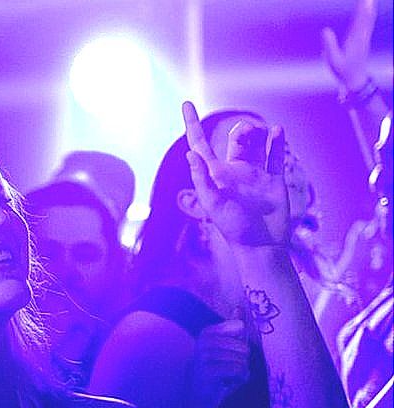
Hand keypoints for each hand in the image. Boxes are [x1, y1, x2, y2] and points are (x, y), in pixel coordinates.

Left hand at [182, 101, 289, 248]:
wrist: (262, 246)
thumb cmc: (233, 228)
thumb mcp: (213, 204)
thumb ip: (202, 179)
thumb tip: (190, 154)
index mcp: (215, 175)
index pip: (200, 144)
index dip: (192, 124)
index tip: (186, 103)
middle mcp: (234, 171)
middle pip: (236, 140)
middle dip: (243, 130)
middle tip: (249, 132)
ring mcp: (255, 175)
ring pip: (256, 144)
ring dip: (259, 133)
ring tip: (264, 132)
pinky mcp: (274, 181)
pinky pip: (275, 157)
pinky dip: (277, 143)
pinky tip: (278, 131)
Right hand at [190, 319, 250, 407]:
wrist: (196, 396)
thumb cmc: (215, 371)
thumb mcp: (225, 348)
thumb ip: (233, 328)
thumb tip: (240, 307)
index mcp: (207, 333)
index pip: (240, 328)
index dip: (242, 345)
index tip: (229, 354)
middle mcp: (204, 342)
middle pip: (244, 347)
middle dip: (242, 361)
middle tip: (227, 369)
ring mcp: (205, 356)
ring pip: (243, 360)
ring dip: (240, 372)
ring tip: (226, 376)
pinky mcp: (209, 371)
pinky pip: (240, 370)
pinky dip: (239, 380)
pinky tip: (227, 383)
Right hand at [322, 0, 375, 91]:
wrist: (355, 80)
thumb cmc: (342, 72)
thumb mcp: (332, 60)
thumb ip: (329, 45)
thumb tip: (325, 30)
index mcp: (355, 40)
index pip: (360, 21)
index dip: (362, 9)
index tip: (365, 0)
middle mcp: (362, 37)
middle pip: (366, 17)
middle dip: (367, 5)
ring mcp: (364, 38)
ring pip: (368, 19)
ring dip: (368, 7)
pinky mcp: (363, 40)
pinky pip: (367, 23)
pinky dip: (368, 14)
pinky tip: (369, 9)